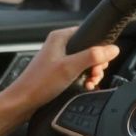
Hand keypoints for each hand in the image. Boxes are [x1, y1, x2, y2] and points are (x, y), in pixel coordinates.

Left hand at [1, 27, 119, 117]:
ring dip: (91, 73)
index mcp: (60, 37)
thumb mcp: (70, 68)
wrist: (22, 102)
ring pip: (85, 62)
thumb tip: (112, 49)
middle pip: (89, 49)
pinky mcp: (58, 72)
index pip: (88, 34)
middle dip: (96, 64)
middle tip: (95, 74)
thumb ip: (93, 56)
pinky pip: (77, 72)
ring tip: (90, 83)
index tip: (101, 61)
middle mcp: (59, 46)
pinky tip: (85, 86)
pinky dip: (84, 79)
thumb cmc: (39, 83)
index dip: (99, 47)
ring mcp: (58, 59)